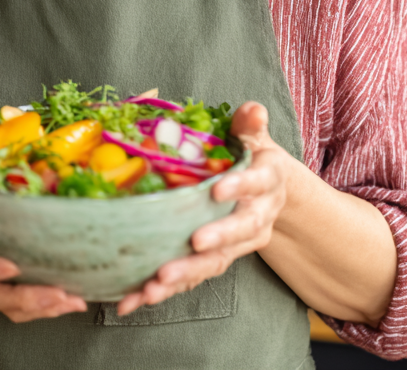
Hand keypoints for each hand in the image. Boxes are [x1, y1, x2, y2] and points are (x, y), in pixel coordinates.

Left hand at [117, 101, 289, 315]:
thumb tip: (253, 109)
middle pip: (240, 231)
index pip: (256, 183)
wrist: (269, 193)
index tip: (218, 189)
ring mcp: (238, 243)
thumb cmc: (251, 157)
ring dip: (187, 274)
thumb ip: (250, 123)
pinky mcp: (216, 260)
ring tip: (157, 283)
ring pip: (215, 262)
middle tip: (193, 244)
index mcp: (266, 183)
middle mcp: (258, 217)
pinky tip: (138, 298)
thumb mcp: (253, 136)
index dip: (240, 186)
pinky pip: (193, 277)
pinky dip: (167, 290)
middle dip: (216, 239)